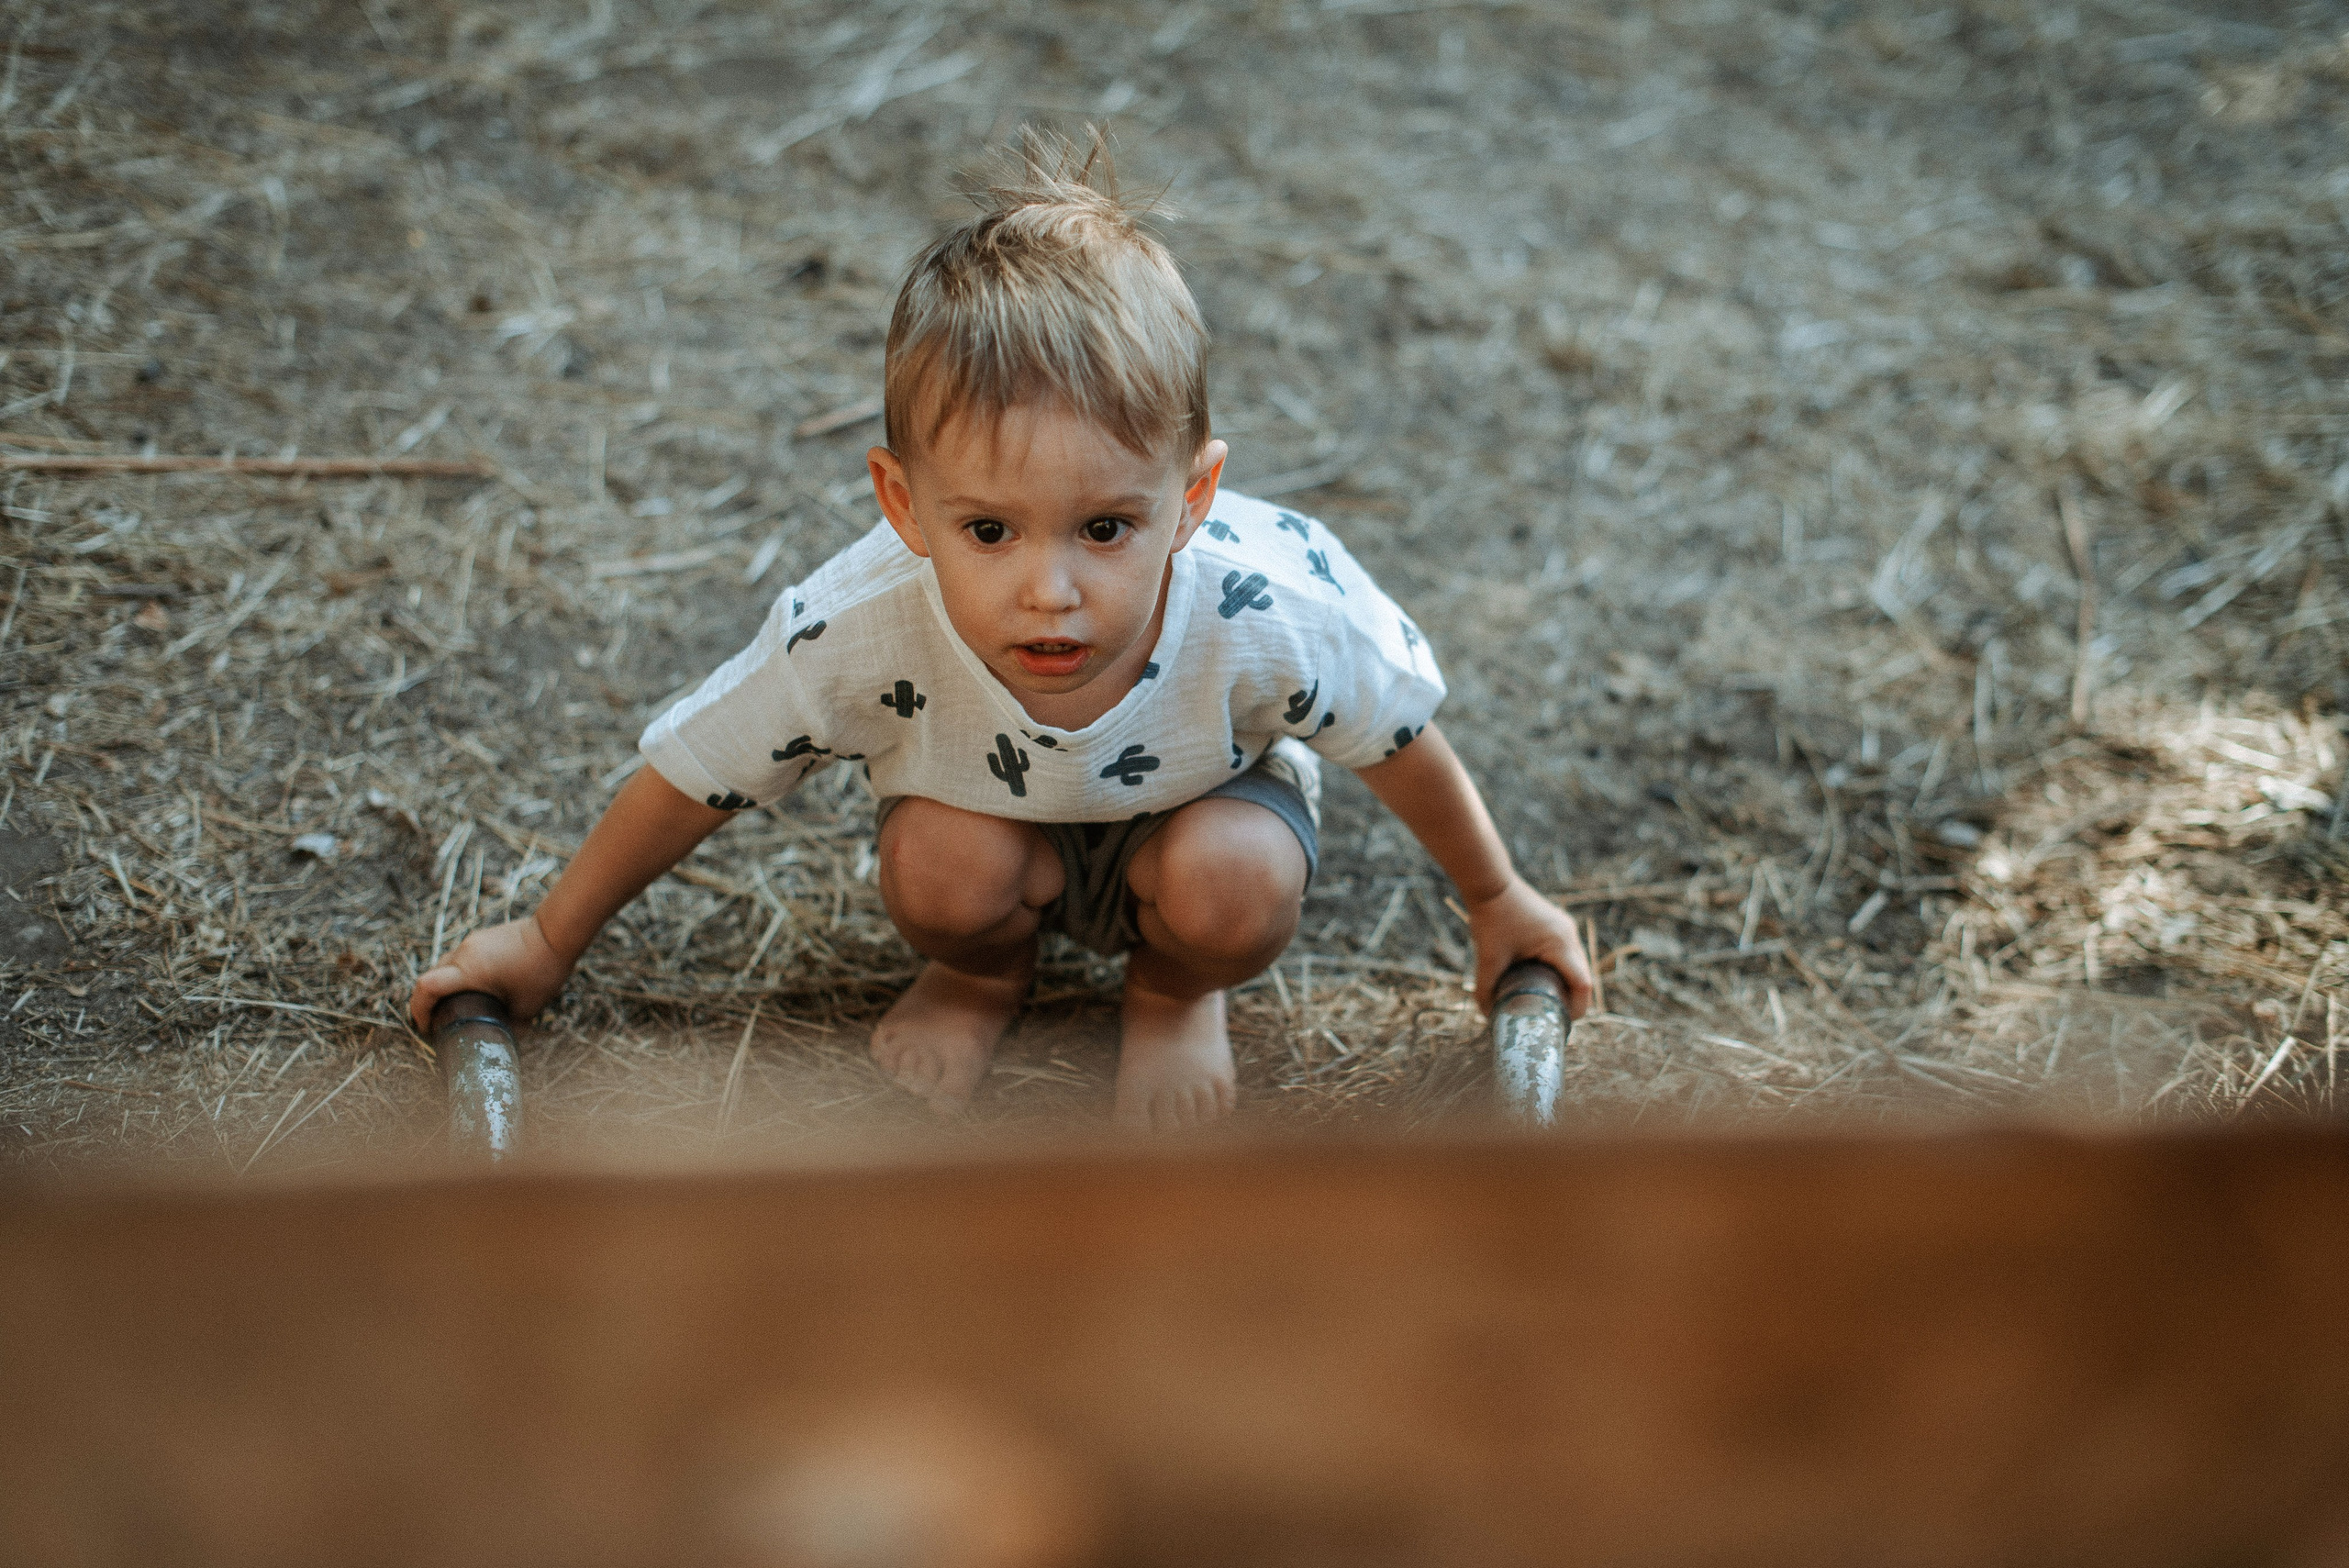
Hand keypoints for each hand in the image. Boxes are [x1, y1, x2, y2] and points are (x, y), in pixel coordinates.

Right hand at [407, 915, 573, 1032]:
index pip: (425, 987)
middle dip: (427, 1001)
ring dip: (443, 986)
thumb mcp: (526, 1007)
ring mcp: (471, 942)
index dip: (418, 1010)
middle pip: (429, 977)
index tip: (426, 1027)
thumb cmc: (543, 970)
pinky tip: (473, 987)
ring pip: (444, 965)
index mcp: (469, 971)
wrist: (557, 932)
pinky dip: (457, 974)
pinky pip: (459, 958)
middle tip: (437, 1023)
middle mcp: (464, 953)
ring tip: (455, 1006)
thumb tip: (503, 1042)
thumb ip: (510, 1025)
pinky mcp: (481, 937)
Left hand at [1463, 875, 1595, 1018]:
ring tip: (1550, 1003)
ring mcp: (1566, 929)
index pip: (1583, 985)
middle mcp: (1569, 936)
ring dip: (1568, 984)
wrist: (1490, 883)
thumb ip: (1486, 989)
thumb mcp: (1488, 958)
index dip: (1577, 1008)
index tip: (1563, 1024)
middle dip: (1573, 1000)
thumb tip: (1487, 1015)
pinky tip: (1546, 981)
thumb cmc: (1491, 918)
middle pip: (1583, 977)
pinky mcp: (1558, 925)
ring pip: (1577, 965)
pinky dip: (1562, 970)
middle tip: (1554, 1019)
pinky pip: (1568, 954)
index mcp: (1559, 945)